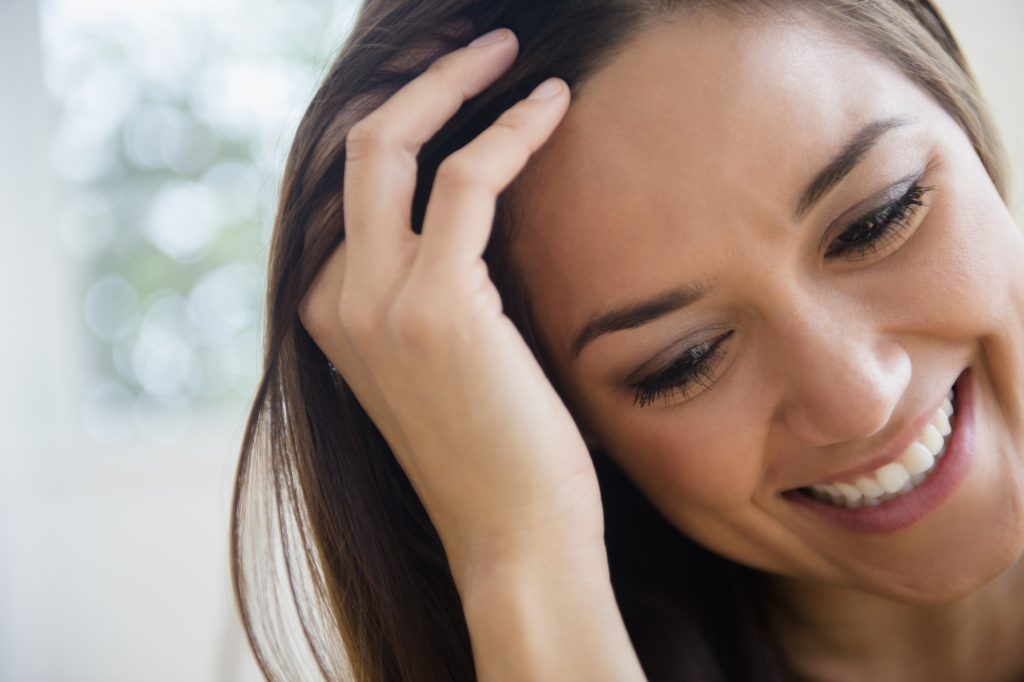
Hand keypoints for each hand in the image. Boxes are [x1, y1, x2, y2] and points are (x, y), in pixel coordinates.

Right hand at [298, 29, 605, 586]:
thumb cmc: (500, 453)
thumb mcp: (447, 361)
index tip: (454, 89)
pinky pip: (466, 179)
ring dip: (455, 82)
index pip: (349, 187)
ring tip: (512, 53)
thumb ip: (434, 288)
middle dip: (412, 81)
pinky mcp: (437, 305)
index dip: (400, 124)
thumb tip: (471, 208)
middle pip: (352, 149)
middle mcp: (337, 301)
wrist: (517, 542)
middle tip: (476, 45)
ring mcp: (377, 303)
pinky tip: (553, 105)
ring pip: (392, 145)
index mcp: (332, 313)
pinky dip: (511, 131)